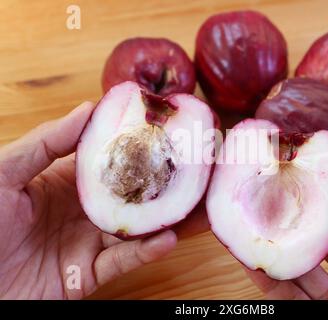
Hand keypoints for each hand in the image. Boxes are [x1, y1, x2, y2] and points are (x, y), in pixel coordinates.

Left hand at [0, 102, 203, 298]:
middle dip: (169, 186)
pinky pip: (123, 262)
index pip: (115, 161)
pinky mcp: (89, 274)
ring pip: (138, 230)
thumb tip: (89, 108)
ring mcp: (89, 242)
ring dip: (171, 219)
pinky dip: (146, 252)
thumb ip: (46, 141)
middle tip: (204, 174)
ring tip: (202, 206)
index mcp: (68, 182)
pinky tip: (168, 238)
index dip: (143, 148)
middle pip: (136, 196)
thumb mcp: (5, 171)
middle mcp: (85, 210)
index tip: (174, 135)